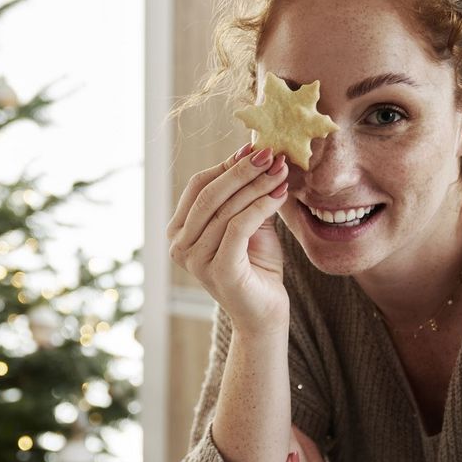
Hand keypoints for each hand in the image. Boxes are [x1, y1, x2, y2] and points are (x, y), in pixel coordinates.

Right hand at [166, 143, 290, 334]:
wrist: (264, 313)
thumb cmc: (256, 268)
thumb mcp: (248, 224)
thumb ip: (245, 195)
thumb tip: (254, 152)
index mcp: (179, 232)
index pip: (198, 186)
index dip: (226, 164)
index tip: (256, 147)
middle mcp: (179, 246)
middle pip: (210, 194)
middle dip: (243, 170)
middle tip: (272, 153)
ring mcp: (195, 260)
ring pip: (226, 209)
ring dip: (258, 185)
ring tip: (282, 171)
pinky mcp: (218, 270)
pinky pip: (238, 227)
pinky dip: (260, 206)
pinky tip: (279, 195)